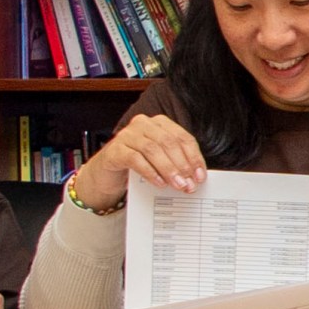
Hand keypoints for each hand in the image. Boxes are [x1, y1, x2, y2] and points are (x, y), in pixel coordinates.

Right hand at [70, 114, 204, 210]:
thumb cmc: (138, 164)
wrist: (107, 174)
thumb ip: (176, 162)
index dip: (194, 156)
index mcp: (159, 123)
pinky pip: (135, 159)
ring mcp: (127, 135)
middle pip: (169, 142)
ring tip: (178, 185)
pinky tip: (159, 183)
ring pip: (153, 149)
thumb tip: (195, 177)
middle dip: (182, 164)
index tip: (200, 175)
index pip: (182, 137)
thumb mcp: (160, 161)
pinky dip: (150, 171)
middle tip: (190, 183)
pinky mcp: (115, 149)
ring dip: (168, 169)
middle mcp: (143, 124)